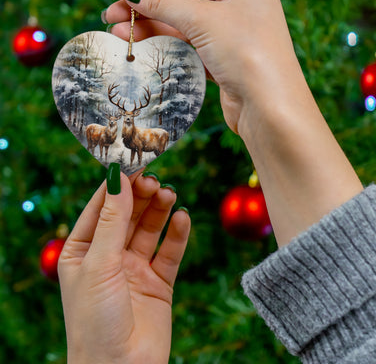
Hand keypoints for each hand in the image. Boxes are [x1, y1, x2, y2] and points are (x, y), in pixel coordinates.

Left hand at [58, 169, 189, 363]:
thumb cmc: (95, 321)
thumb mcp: (98, 264)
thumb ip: (111, 220)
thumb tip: (117, 179)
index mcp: (82, 251)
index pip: (100, 208)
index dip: (116, 186)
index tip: (133, 164)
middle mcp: (109, 257)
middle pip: (128, 215)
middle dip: (141, 196)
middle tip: (155, 181)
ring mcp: (135, 268)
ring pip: (150, 229)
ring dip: (160, 210)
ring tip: (170, 195)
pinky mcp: (159, 282)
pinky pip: (169, 252)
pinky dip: (177, 234)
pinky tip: (183, 217)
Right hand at [104, 0, 301, 134]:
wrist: (269, 109)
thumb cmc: (246, 54)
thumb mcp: (203, 20)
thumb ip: (164, 2)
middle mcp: (240, 5)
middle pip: (183, 1)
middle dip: (146, 8)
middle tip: (111, 15)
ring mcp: (232, 35)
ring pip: (184, 26)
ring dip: (152, 29)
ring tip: (118, 33)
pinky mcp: (225, 61)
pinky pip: (190, 47)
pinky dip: (167, 46)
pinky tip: (143, 47)